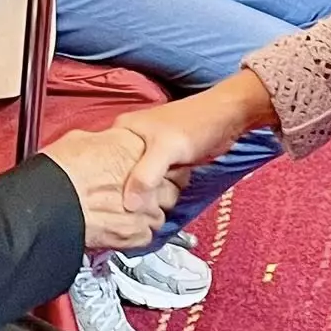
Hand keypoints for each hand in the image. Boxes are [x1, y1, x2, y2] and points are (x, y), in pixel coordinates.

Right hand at [41, 126, 177, 249]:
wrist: (51, 200)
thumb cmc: (61, 170)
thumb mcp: (79, 139)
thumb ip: (101, 144)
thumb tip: (99, 145)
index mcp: (134, 148)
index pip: (162, 160)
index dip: (153, 169)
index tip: (145, 173)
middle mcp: (146, 177)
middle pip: (167, 189)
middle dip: (154, 194)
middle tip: (136, 196)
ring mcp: (144, 207)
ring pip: (158, 215)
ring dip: (144, 216)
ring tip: (125, 214)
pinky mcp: (136, 232)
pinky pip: (146, 236)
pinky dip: (134, 235)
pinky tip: (120, 228)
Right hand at [118, 71, 276, 212]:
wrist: (228, 116)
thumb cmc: (196, 124)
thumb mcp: (166, 149)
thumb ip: (146, 175)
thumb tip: (128, 205)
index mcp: (123, 130)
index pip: (103, 163)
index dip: (104, 185)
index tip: (106, 207)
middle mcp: (132, 140)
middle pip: (121, 174)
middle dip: (126, 193)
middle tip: (127, 215)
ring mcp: (149, 151)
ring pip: (139, 180)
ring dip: (144, 194)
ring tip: (143, 212)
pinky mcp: (165, 160)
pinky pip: (154, 181)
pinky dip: (156, 192)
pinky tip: (157, 203)